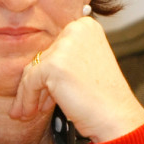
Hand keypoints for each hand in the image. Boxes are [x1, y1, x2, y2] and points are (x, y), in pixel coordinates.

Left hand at [10, 16, 143, 142]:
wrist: (117, 117)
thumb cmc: (105, 98)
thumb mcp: (84, 66)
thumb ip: (63, 59)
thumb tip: (30, 68)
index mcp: (85, 26)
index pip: (55, 47)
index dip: (48, 72)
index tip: (46, 92)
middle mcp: (75, 29)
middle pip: (42, 57)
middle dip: (38, 84)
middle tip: (35, 105)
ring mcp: (64, 46)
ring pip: (32, 70)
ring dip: (30, 93)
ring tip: (27, 111)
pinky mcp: (53, 64)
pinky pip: (29, 83)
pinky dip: (26, 100)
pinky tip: (28, 113)